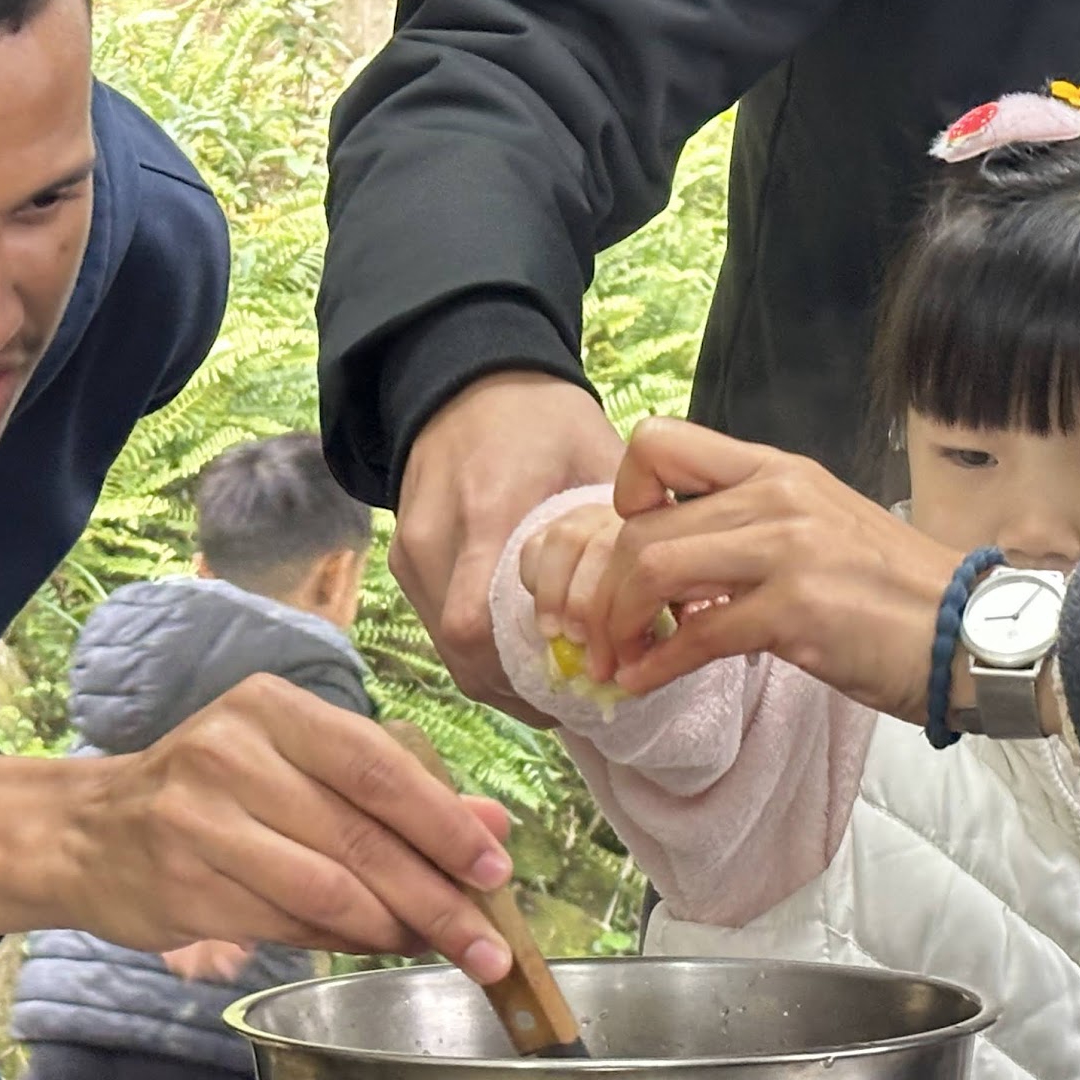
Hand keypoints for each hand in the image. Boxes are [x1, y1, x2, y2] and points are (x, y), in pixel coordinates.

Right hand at [0, 673, 515, 980]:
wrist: (87, 834)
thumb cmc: (213, 796)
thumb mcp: (299, 768)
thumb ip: (395, 793)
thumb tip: (493, 827)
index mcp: (272, 708)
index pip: (376, 764)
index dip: (443, 822)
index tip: (497, 870)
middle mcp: (231, 754)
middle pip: (359, 835)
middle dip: (438, 898)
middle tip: (491, 946)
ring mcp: (198, 820)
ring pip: (327, 888)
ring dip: (398, 930)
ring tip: (448, 953)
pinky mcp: (182, 885)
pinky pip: (288, 923)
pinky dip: (345, 942)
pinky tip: (379, 948)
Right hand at [395, 372, 625, 717]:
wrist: (464, 378)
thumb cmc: (539, 416)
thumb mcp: (595, 452)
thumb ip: (626, 522)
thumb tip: (674, 597)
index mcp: (486, 510)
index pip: (476, 622)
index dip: (522, 671)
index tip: (576, 681)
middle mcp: (436, 537)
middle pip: (461, 651)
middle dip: (516, 686)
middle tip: (572, 701)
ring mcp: (413, 552)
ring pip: (447, 650)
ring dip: (497, 676)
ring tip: (550, 685)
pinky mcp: (405, 559)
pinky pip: (438, 627)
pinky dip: (477, 651)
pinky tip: (518, 654)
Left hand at [595, 418, 964, 723]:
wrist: (978, 633)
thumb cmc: (899, 596)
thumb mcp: (822, 533)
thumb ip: (752, 533)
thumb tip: (681, 570)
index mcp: (779, 471)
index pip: (661, 442)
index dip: (623, 495)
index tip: (626, 547)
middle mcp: (778, 497)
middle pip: (641, 524)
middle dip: (603, 588)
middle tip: (599, 634)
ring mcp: (788, 551)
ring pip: (653, 569)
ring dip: (617, 623)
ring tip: (615, 659)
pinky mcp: (798, 612)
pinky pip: (695, 636)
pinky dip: (654, 664)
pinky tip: (641, 682)